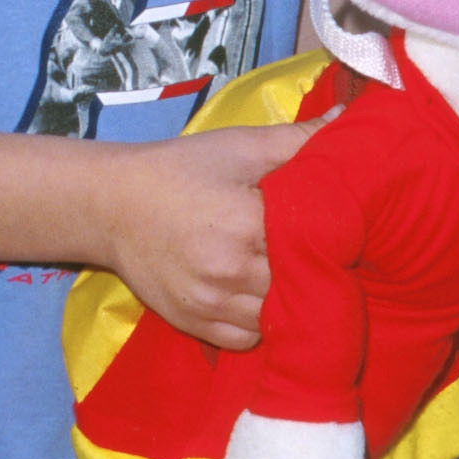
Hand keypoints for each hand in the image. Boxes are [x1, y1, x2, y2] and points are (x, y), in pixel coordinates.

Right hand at [101, 117, 329, 349]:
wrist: (111, 204)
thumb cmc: (179, 169)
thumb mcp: (239, 146)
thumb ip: (298, 139)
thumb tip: (348, 118)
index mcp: (245, 221)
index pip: (314, 240)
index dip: (330, 234)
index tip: (336, 226)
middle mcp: (228, 270)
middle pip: (298, 283)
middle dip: (312, 268)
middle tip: (316, 252)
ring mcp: (209, 303)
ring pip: (276, 318)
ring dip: (286, 300)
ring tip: (288, 276)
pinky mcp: (193, 324)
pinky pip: (246, 340)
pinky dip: (258, 324)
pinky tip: (257, 297)